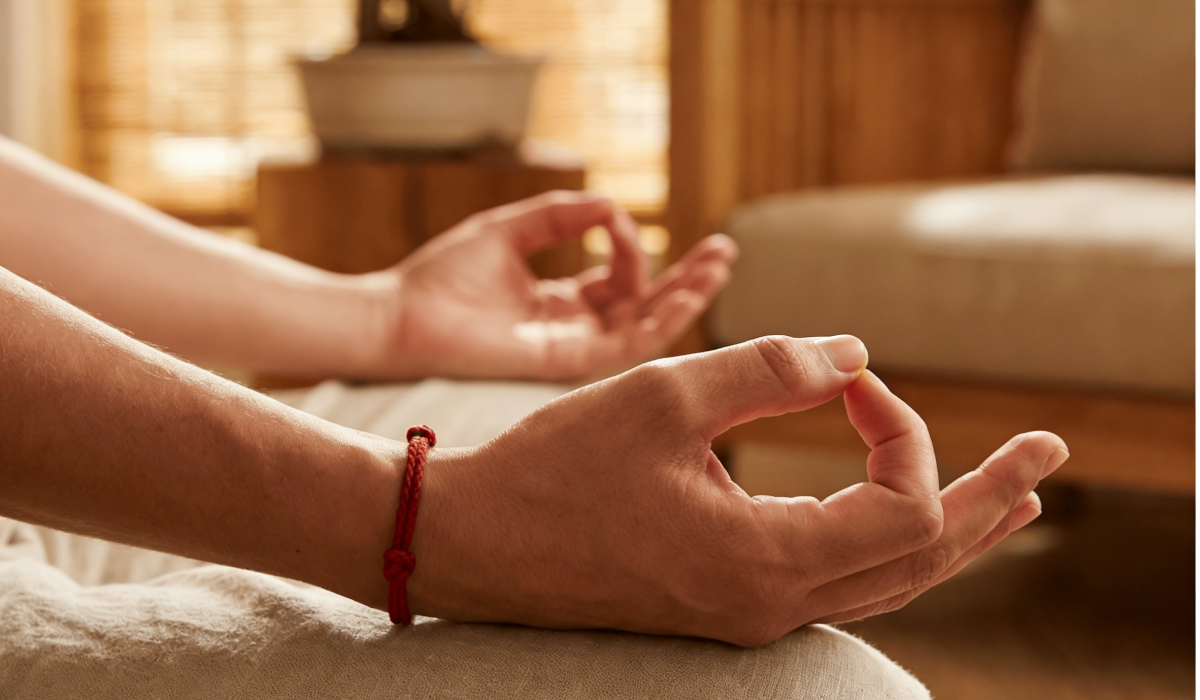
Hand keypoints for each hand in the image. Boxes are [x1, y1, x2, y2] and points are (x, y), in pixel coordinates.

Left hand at [371, 191, 737, 379]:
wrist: (400, 317)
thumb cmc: (440, 278)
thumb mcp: (508, 231)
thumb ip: (560, 217)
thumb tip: (613, 206)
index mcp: (558, 303)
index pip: (617, 281)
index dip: (629, 248)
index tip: (614, 217)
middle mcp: (572, 329)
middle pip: (645, 307)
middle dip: (687, 279)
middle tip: (725, 251)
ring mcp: (571, 349)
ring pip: (645, 329)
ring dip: (685, 298)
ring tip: (719, 267)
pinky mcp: (563, 361)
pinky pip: (622, 344)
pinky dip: (654, 319)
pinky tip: (681, 292)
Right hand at [407, 335, 1068, 645]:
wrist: (473, 542)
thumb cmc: (552, 469)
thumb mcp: (663, 396)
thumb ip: (769, 369)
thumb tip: (854, 353)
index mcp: (764, 562)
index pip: (900, 502)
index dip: (899, 425)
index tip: (846, 374)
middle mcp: (771, 605)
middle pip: (922, 560)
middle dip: (991, 500)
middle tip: (1048, 452)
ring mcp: (751, 613)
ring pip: (886, 579)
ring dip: (951, 528)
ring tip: (1010, 496)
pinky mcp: (727, 603)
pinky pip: (839, 580)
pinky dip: (888, 542)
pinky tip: (904, 517)